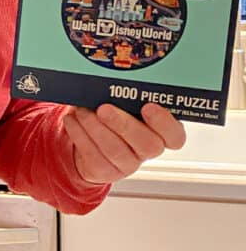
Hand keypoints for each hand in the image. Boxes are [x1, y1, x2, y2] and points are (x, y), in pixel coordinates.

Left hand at [63, 102, 186, 184]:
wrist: (94, 137)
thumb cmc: (117, 111)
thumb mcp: (126, 101)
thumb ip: (128, 94)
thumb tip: (114, 79)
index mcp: (162, 131)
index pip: (176, 135)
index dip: (164, 123)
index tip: (148, 107)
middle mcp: (149, 149)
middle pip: (147, 145)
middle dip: (123, 124)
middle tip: (104, 109)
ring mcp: (129, 163)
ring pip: (116, 151)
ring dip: (96, 128)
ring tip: (82, 111)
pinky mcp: (107, 171)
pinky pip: (94, 156)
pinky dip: (80, 135)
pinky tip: (73, 120)